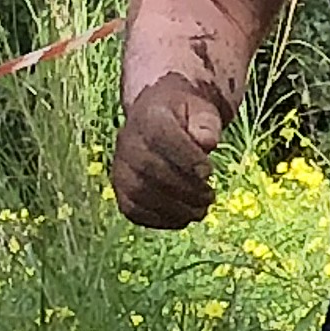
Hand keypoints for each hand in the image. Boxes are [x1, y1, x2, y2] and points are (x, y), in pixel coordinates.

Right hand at [109, 74, 226, 228]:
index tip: (209, 172)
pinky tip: (183, 218)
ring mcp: (120, 167)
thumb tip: (207, 143)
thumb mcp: (202, 111)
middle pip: (148, 167)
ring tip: (200, 210)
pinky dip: (160, 219)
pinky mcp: (121, 190)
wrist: (160, 120)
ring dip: (173, 208)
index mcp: (148, 115)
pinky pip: (133, 210)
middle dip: (183, 187)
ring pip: (139, 192)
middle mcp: (127, 141)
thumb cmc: (186, 118)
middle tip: (209, 197)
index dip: (185, 157)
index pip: (160, 135)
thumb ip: (207, 124)